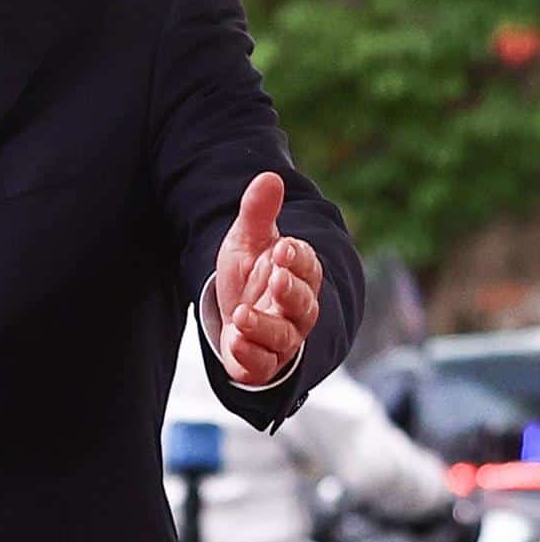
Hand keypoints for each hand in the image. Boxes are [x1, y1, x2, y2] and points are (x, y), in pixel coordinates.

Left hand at [214, 172, 323, 385]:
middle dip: (290, 292)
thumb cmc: (252, 274)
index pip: (307, 266)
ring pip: (283, 337)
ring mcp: (282, 338)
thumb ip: (258, 213)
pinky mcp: (262, 363)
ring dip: (264, 327)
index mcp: (300, 275)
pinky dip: (250, 355)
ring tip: (241, 314)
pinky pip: (262, 364)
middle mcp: (298, 310)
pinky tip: (233, 342)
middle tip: (275, 278)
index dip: (297, 258)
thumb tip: (269, 176)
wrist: (237, 314)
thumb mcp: (248, 241)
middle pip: (304, 304)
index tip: (282, 247)